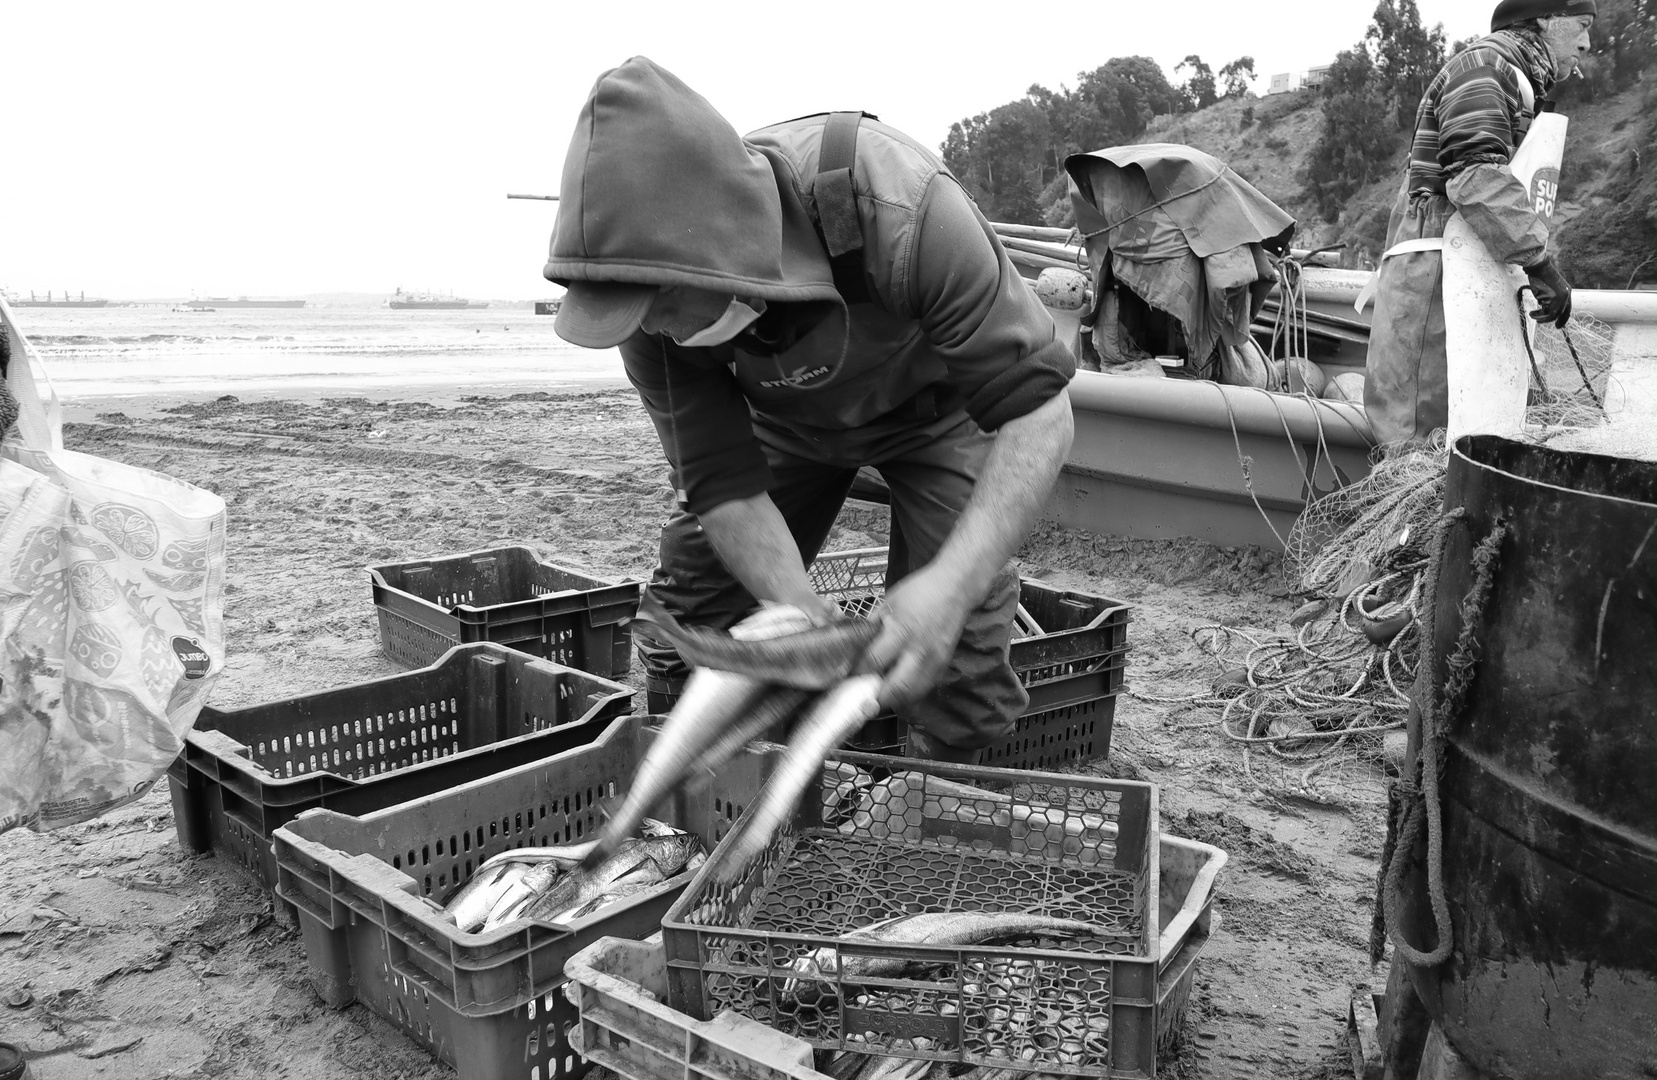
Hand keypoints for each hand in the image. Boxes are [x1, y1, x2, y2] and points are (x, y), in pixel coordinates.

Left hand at [859, 565, 974, 710]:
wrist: (955, 588)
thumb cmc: (919, 591)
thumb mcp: (888, 604)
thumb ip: (873, 628)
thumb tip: (855, 648)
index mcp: (901, 631)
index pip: (873, 662)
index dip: (856, 674)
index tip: (845, 678)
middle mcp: (919, 651)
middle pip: (895, 689)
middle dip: (875, 699)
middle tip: (860, 700)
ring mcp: (934, 662)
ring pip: (911, 695)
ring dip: (892, 701)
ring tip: (877, 697)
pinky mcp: (944, 666)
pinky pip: (923, 689)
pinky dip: (908, 694)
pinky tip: (897, 688)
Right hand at [1524, 256, 1572, 327]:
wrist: (1539, 268)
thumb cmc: (1541, 277)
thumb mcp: (1550, 289)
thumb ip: (1551, 299)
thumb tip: (1545, 310)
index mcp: (1567, 293)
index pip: (1567, 310)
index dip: (1563, 319)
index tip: (1558, 327)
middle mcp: (1566, 296)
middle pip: (1559, 314)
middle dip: (1548, 320)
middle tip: (1538, 321)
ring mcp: (1560, 297)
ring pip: (1551, 314)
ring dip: (1540, 317)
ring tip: (1532, 315)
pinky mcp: (1552, 297)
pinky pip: (1545, 311)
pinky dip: (1537, 314)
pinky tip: (1531, 313)